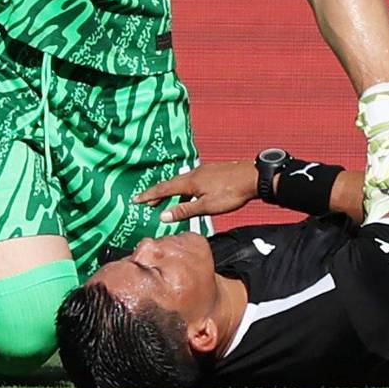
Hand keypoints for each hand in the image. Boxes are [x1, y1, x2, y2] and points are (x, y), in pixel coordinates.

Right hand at [134, 160, 257, 223]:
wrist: (252, 177)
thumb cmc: (231, 193)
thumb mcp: (207, 206)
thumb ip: (185, 211)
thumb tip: (163, 215)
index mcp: (190, 182)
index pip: (164, 189)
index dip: (149, 195)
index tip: (136, 200)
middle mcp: (193, 174)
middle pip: (170, 184)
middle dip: (157, 194)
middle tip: (146, 202)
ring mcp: (203, 172)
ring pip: (181, 182)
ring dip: (170, 192)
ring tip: (165, 202)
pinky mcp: (211, 173)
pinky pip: (191, 181)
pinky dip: (183, 190)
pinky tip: (189, 197)